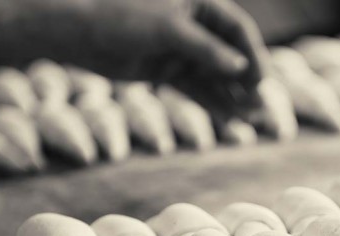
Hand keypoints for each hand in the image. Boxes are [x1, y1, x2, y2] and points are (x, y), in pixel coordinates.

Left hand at [0, 0, 266, 94]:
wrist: (78, 32)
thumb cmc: (122, 17)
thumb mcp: (168, 29)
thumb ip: (205, 49)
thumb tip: (240, 68)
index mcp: (200, 3)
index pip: (238, 29)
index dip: (254, 55)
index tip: (261, 81)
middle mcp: (195, 25)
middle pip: (231, 55)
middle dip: (246, 82)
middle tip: (261, 108)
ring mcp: (182, 49)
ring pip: (215, 76)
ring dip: (232, 97)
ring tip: (249, 120)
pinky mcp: (168, 69)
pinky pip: (197, 88)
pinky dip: (211, 103)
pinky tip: (228, 119)